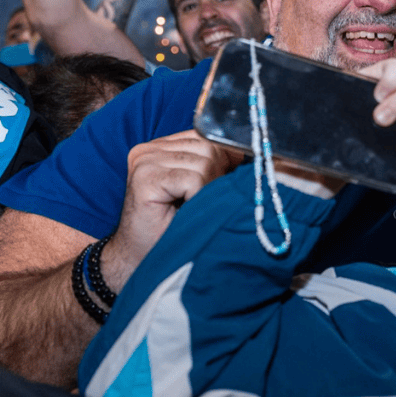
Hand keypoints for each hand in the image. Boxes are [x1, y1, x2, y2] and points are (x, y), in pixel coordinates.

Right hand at [106, 131, 241, 289]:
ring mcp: (145, 161)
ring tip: (194, 207)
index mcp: (161, 147)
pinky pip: (193, 178)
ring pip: (205, 161)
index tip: (228, 180)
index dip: (225, 157)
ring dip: (209, 189)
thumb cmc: (172, 228)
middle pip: (209, 146)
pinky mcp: (145, 178)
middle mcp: (150, 149)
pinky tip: (185, 211)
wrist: (138, 261)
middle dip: (218, 175)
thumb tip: (257, 154)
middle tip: (204, 201)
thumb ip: (216, 166)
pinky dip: (198, 197)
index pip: (207, 136)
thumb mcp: (198, 190)